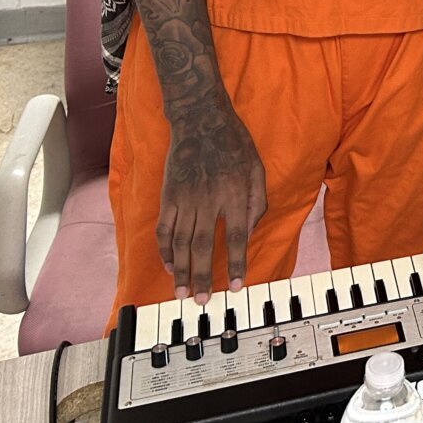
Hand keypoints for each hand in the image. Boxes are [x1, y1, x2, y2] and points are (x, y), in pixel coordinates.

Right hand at [158, 105, 266, 302]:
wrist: (201, 120)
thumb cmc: (235, 144)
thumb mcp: (258, 169)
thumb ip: (257, 202)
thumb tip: (249, 232)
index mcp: (235, 193)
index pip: (236, 236)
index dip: (236, 264)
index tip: (236, 287)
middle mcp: (209, 199)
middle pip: (204, 245)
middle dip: (202, 276)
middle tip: (201, 301)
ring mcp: (185, 198)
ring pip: (181, 242)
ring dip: (181, 270)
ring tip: (181, 293)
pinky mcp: (169, 195)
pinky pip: (164, 229)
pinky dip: (165, 250)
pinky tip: (169, 265)